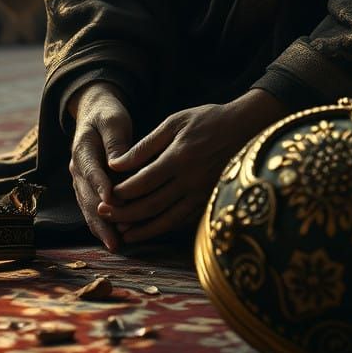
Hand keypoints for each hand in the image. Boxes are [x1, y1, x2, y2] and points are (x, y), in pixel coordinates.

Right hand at [68, 82, 131, 251]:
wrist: (95, 114)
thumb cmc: (108, 116)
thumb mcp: (113, 120)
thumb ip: (115, 141)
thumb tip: (117, 164)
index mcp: (81, 150)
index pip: (91, 171)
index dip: (100, 186)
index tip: (112, 201)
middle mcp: (77, 170)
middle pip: (87, 197)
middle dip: (101, 218)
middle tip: (115, 238)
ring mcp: (80, 182)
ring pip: (88, 208)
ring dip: (101, 228)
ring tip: (116, 245)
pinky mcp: (88, 190)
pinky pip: (93, 210)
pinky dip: (103, 225)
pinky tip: (117, 240)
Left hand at [101, 89, 284, 243]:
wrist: (247, 127)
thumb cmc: (208, 120)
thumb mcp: (174, 122)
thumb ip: (145, 146)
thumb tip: (116, 164)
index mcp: (179, 158)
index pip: (143, 183)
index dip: (121, 192)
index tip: (105, 196)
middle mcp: (191, 181)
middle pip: (150, 205)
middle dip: (124, 213)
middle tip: (104, 216)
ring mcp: (202, 194)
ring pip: (166, 219)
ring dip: (141, 228)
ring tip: (121, 232)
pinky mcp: (209, 201)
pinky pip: (182, 221)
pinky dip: (162, 228)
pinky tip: (147, 230)